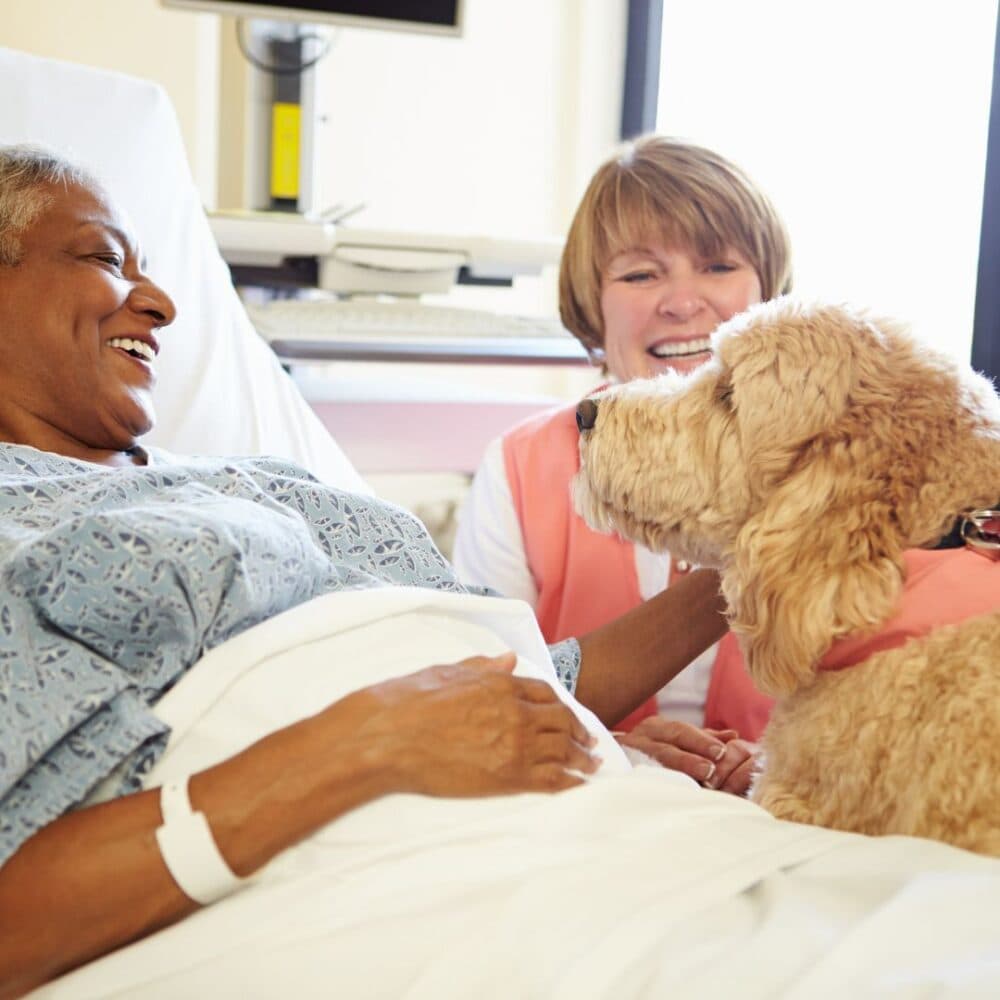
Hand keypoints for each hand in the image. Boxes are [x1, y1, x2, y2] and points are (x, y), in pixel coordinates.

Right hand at [337, 652, 600, 797]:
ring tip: (593, 765)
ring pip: (562, 750)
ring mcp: (514, 745)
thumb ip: (483, 666)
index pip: (545, 693)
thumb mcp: (447, 671)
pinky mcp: (506, 777)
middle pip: (561, 721)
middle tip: (591, 743)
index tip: (570, 715)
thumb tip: (509, 659)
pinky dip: (570, 782)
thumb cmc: (408, 701)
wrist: (387, 736)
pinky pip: (550, 780)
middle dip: (580, 732)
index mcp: (499, 684)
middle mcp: (514, 712)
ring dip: (582, 758)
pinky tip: (578, 785)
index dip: (561, 705)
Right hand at [615, 718, 757, 795]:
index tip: (723, 751)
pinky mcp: (619, 771)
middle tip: (712, 767)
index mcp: (656, 728)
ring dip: (679, 766)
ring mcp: (627, 753)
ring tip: (701, 776)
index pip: (681, 731)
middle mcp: (641, 737)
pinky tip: (670, 790)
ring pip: (655, 757)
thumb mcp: (675, 742)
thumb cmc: (649, 754)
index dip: (702, 740)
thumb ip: (702, 739)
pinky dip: (655, 781)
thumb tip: (733, 736)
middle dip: (692, 753)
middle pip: (669, 742)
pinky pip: (637, 775)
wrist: (607, 765)